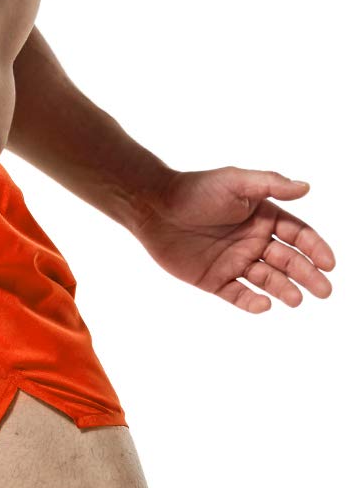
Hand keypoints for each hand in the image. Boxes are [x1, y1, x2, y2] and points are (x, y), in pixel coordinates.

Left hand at [133, 167, 334, 312]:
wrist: (157, 209)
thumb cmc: (197, 190)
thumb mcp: (237, 182)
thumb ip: (271, 185)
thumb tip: (307, 187)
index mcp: (265, 217)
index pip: (298, 235)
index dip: (315, 249)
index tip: (329, 263)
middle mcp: (254, 241)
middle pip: (288, 261)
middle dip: (308, 275)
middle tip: (324, 290)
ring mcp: (235, 262)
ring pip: (267, 280)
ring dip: (284, 290)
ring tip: (297, 300)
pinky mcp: (215, 280)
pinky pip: (237, 294)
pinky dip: (251, 302)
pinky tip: (265, 305)